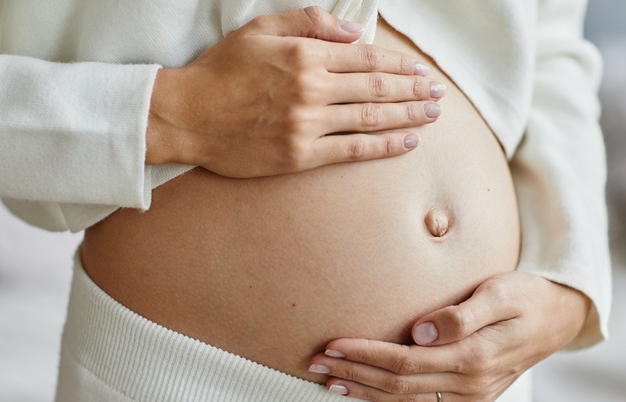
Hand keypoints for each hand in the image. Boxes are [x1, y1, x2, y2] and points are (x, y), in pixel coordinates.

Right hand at [146, 6, 443, 176]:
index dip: (400, 64)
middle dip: (414, 89)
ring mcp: (308, 124)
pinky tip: (407, 142)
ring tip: (432, 114)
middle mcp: (313, 88)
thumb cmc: (221, 71)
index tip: (421, 70)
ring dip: (408, 115)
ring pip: (372, 117)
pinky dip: (384, 146)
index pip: (367, 58)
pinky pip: (353, 150)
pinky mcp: (301, 155)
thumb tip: (353, 32)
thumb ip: (308, 23)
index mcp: (305, 55)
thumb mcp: (260, 30)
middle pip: (378, 87)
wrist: (186, 116)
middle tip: (438, 93)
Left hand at [307, 271, 590, 401]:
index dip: (365, 354)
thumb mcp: (500, 292)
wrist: (559, 318)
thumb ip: (461, 314)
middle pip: (399, 383)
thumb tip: (419, 330)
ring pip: (407, 401)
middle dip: (355, 373)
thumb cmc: (526, 296)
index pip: (404, 360)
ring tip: (330, 384)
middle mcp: (471, 384)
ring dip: (366, 393)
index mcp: (474, 356)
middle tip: (316, 363)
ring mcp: (473, 397)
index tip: (332, 344)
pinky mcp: (473, 400)